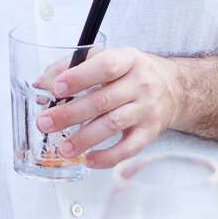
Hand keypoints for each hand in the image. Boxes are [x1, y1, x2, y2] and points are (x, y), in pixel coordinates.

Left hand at [39, 47, 185, 167]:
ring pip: (113, 124)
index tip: (55, 88)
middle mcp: (140, 83)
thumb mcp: (109, 58)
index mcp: (128, 59)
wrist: (176, 88)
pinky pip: (129, 148)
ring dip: (85, 138)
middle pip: (103, 100)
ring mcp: (146, 109)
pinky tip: (89, 160)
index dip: (79, 77)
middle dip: (70, 113)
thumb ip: (73, 66)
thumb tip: (41, 83)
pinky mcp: (150, 132)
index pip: (105, 66)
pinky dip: (108, 157)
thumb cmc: (132, 73)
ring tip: (63, 148)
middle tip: (45, 123)